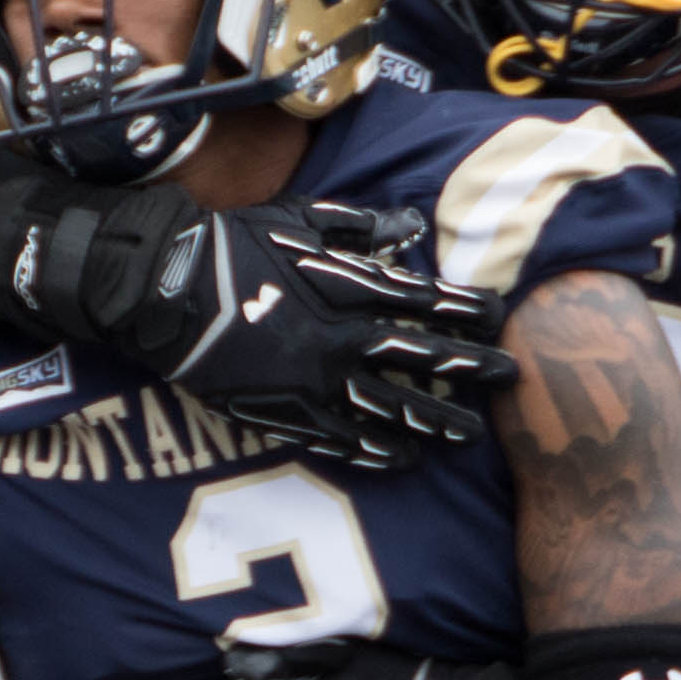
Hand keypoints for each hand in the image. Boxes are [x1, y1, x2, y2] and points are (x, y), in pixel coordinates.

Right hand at [136, 199, 516, 471]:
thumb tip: (408, 226)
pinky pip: (343, 440)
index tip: (498, 317)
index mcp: (349, 287)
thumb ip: (359, 227)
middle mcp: (343, 338)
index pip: (427, 301)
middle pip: (423, 359)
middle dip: (471, 369)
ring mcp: (317, 382)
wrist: (171, 291)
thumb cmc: (234, 246)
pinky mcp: (288, 413)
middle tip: (510, 378)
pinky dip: (375, 452)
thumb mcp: (300, 219)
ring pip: (391, 409)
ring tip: (467, 436)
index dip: (467, 310)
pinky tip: (403, 461)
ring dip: (434, 423)